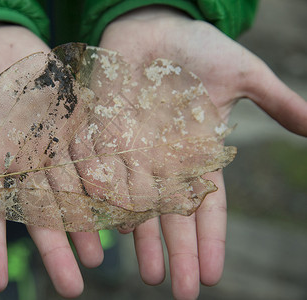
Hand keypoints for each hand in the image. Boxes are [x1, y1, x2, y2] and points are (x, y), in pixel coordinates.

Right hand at [0, 25, 102, 297]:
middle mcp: (20, 158)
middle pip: (38, 209)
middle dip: (54, 247)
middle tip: (71, 288)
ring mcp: (49, 142)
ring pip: (69, 190)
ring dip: (84, 223)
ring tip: (97, 258)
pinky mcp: (73, 121)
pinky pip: (92, 153)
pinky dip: (105, 179)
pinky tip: (121, 205)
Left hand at [98, 5, 306, 299]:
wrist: (155, 27)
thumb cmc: (200, 49)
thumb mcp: (242, 74)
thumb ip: (276, 101)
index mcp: (197, 155)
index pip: (207, 206)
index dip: (209, 240)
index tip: (210, 275)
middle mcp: (164, 161)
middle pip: (170, 215)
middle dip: (176, 252)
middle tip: (177, 289)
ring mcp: (133, 150)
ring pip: (136, 202)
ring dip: (141, 238)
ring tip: (147, 272)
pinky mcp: (104, 132)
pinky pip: (102, 169)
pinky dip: (104, 196)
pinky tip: (110, 226)